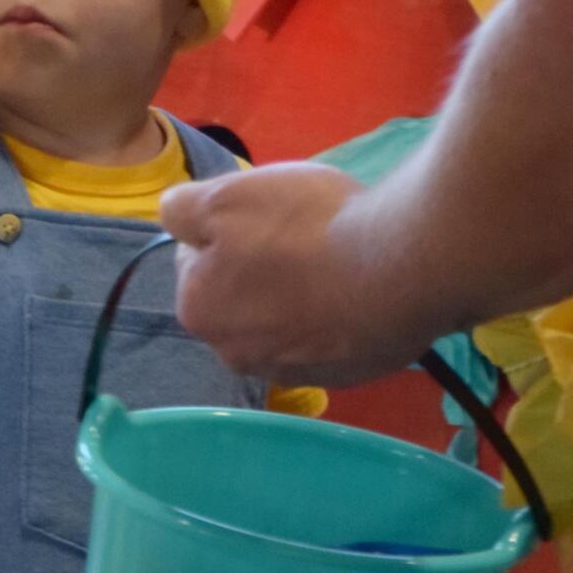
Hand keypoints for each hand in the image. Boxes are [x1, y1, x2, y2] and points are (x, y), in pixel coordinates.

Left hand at [161, 162, 428, 387]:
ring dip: (297, 296)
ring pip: (282, 322)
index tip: (262, 216)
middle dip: (258, 269)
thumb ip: (183, 208)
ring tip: (335, 261)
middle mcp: (237, 355)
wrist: (399, 268)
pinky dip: (335, 317)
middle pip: (238, 296)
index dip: (226, 229)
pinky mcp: (344, 376)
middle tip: (299, 236)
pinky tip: (358, 289)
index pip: (195, 260)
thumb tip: (173, 217)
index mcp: (199, 310)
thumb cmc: (304, 228)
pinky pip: (327, 340)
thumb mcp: (227, 196)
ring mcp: (293, 373)